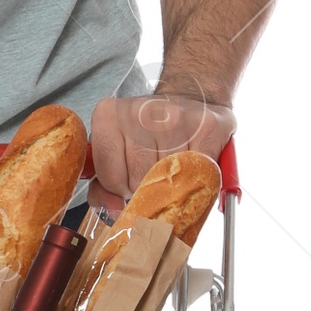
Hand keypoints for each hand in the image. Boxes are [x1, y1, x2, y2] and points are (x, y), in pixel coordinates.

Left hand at [89, 79, 236, 214]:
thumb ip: (104, 184)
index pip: (110, 178)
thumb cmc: (152, 130)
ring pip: (168, 180)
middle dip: (145, 186)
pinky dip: (196, 178)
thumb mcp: (117, 149)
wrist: (193, 100)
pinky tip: (192, 165)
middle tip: (154, 170)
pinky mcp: (207, 127)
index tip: (129, 178)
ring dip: (172, 183)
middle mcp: (141, 113)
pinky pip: (198, 174)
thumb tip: (111, 210)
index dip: (121, 187)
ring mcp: (176, 118)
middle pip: (138, 180)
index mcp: (109, 114)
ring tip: (172, 165)